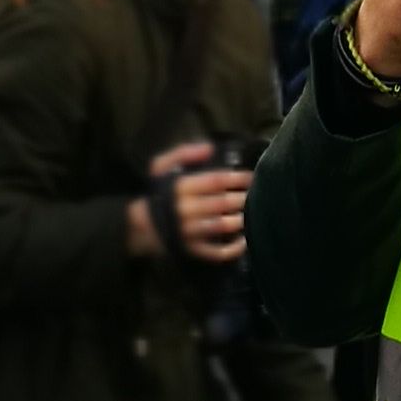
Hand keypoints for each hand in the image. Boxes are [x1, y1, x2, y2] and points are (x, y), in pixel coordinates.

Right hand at [125, 137, 249, 264]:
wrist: (142, 225)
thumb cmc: (159, 191)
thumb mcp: (162, 165)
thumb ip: (184, 153)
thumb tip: (210, 148)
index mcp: (181, 187)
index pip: (215, 180)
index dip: (237, 177)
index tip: (252, 176)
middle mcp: (186, 210)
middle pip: (221, 202)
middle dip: (243, 197)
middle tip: (258, 193)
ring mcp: (189, 232)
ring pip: (221, 226)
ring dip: (241, 219)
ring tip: (254, 212)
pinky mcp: (192, 250)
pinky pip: (215, 252)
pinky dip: (232, 249)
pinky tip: (245, 241)